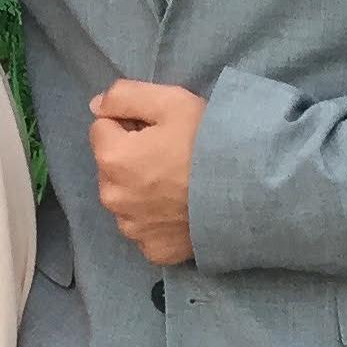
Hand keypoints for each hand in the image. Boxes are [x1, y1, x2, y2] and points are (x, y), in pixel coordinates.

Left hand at [89, 80, 205, 266]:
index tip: (158, 130)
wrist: (249, 192)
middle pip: (112, 166)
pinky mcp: (153, 250)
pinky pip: (145, 228)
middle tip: (171, 155)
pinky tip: (181, 210)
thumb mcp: (170, 101)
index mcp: (112, 158)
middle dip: (132, 157)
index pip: (102, 128)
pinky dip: (157, 220)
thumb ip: (124, 96)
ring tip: (179, 184)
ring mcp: (132, 229)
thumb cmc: (208, 141)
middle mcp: (113, 197)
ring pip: (126, 199)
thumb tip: (96, 106)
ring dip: (141, 190)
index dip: (130, 123)